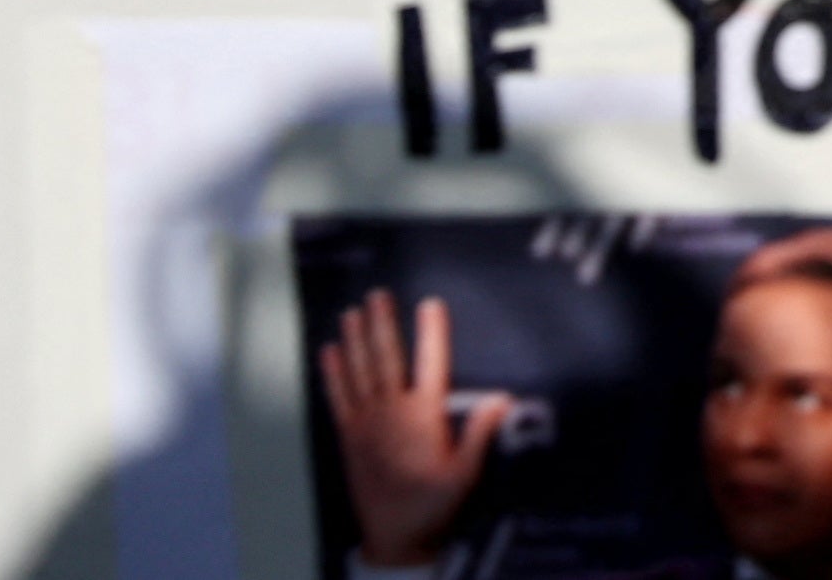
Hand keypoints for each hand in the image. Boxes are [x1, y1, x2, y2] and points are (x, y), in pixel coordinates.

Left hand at [319, 292, 503, 567]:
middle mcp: (392, 414)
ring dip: (355, 341)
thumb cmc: (434, 504)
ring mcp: (366, 424)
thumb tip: (503, 397)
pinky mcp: (349, 437)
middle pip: (386, 360)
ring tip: (352, 312)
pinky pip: (338, 398)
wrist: (394, 537)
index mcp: (424, 417)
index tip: (431, 303)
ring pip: (359, 373)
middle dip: (382, 325)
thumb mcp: (466, 472)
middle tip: (378, 295)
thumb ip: (480, 432)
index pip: (431, 364)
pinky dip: (333, 374)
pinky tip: (329, 352)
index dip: (432, 332)